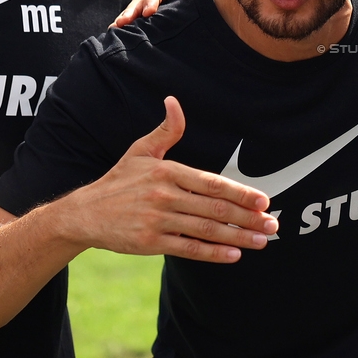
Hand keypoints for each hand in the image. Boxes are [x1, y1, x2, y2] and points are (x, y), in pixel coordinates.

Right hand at [66, 96, 277, 262]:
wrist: (83, 214)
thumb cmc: (119, 181)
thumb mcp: (140, 151)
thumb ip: (165, 130)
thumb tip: (174, 102)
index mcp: (168, 172)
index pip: (212, 183)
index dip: (240, 192)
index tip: (264, 200)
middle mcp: (164, 196)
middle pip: (215, 208)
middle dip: (248, 217)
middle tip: (273, 223)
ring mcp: (158, 221)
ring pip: (206, 230)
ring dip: (238, 237)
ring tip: (261, 241)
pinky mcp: (151, 243)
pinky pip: (188, 249)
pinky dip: (213, 253)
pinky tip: (234, 255)